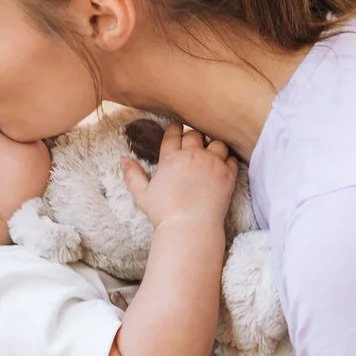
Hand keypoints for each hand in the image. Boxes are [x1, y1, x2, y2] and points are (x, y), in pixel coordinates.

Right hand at [120, 122, 236, 231]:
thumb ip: (133, 175)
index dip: (175, 129)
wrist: (190, 228)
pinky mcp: (227, 175)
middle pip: (195, 134)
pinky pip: (231, 159)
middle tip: (194, 142)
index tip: (177, 128)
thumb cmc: (164, 214)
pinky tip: (224, 165)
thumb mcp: (142, 195)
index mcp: (171, 158)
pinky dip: (228, 160)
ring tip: (211, 152)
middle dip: (194, 136)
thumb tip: (124, 160)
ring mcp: (212, 164)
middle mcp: (193, 156)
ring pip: (217, 143)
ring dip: (213, 146)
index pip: (173, 134)